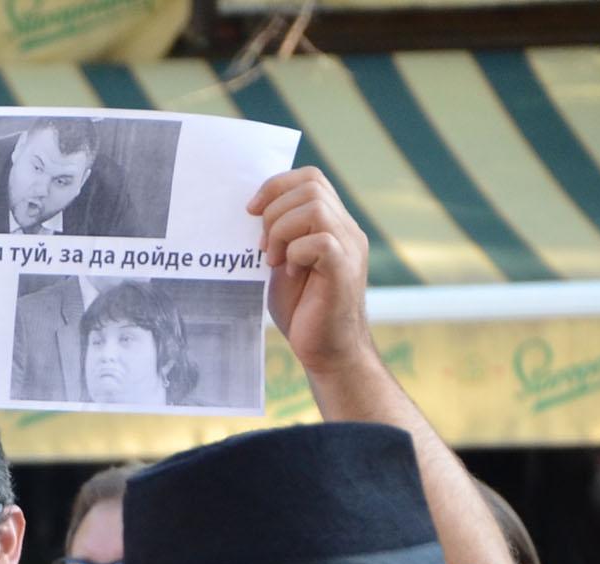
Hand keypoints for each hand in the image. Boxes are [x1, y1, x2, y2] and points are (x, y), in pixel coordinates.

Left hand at [250, 167, 373, 378]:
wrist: (326, 350)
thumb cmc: (302, 310)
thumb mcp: (282, 264)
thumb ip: (276, 236)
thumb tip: (252, 212)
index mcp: (332, 223)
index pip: (311, 178)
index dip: (277, 185)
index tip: (251, 210)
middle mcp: (346, 229)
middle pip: (311, 185)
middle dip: (274, 210)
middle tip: (264, 247)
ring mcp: (349, 247)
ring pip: (314, 208)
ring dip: (282, 231)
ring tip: (274, 260)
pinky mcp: (344, 269)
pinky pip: (320, 241)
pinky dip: (295, 253)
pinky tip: (290, 273)